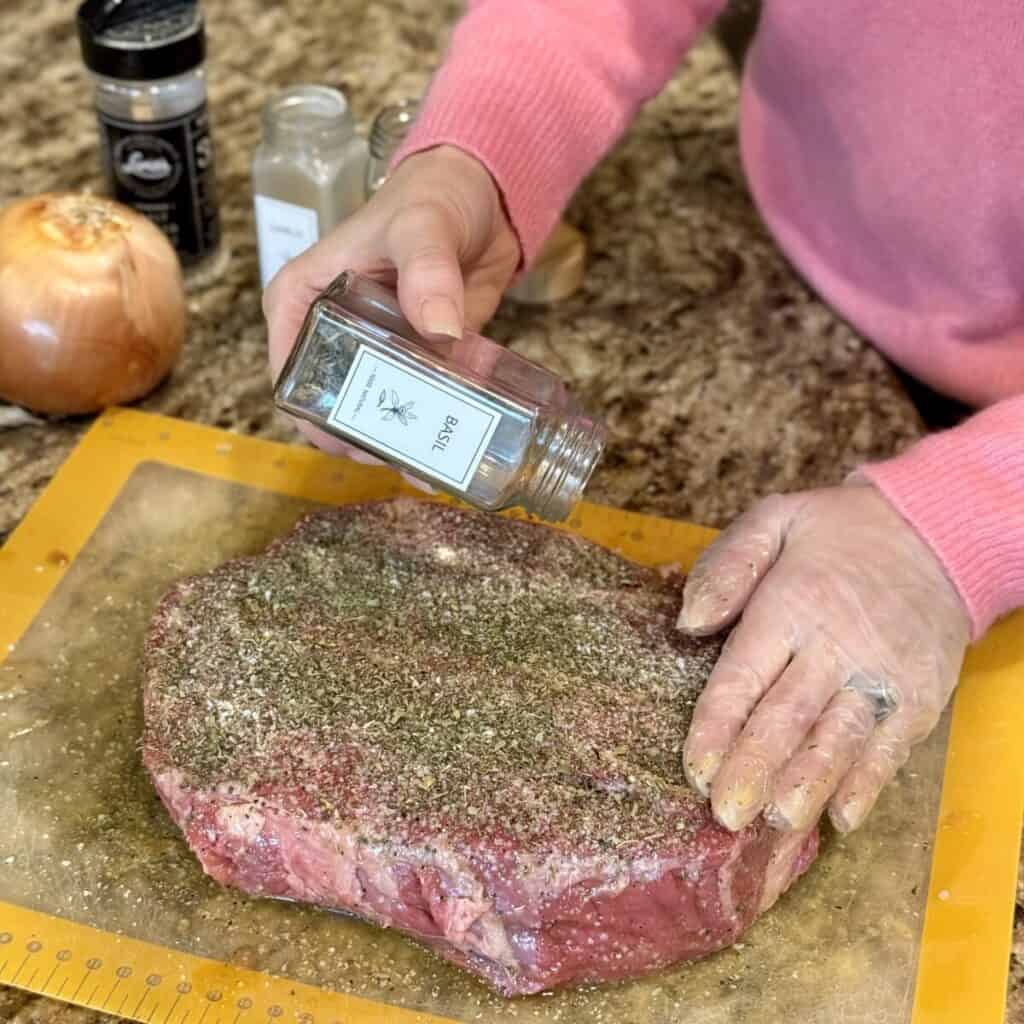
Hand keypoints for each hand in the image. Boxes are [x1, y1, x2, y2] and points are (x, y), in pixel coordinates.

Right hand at [263, 144, 520, 465]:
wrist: (485, 194)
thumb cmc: (431, 196)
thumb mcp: (422, 224)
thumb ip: (427, 269)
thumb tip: (439, 330)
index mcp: (304, 302)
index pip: (290, 373)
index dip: (315, 417)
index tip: (351, 444)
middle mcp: (334, 333)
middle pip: (338, 403)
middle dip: (368, 439)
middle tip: (406, 462)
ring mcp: (381, 352)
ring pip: (385, 410)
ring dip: (409, 442)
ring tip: (436, 468)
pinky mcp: (424, 360)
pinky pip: (429, 401)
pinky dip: (444, 425)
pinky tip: (461, 450)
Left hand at [678, 479, 970, 834]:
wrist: (935, 535)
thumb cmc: (835, 534)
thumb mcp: (773, 521)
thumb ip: (728, 565)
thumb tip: (689, 623)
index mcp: (791, 604)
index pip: (744, 675)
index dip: (717, 726)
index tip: (694, 770)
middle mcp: (836, 644)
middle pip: (787, 716)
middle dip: (754, 768)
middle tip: (727, 816)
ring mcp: (883, 675)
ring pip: (838, 738)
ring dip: (807, 784)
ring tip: (778, 823)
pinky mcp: (921, 696)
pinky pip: (892, 746)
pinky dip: (868, 783)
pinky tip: (841, 816)